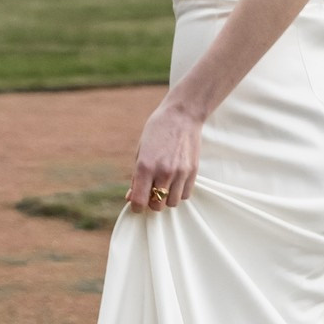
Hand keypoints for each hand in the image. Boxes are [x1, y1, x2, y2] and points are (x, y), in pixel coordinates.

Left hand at [128, 94, 203, 214]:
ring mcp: (180, 173)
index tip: (137, 204)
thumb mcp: (140, 152)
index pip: (139, 201)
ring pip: (172, 203)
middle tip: (151, 192)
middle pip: (157, 205)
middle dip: (152, 202)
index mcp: (145, 166)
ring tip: (164, 186)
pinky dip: (178, 193)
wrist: (182, 116)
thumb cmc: (156, 132)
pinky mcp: (193, 172)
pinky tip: (175, 181)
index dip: (136, 207)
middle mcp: (163, 172)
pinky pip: (185, 195)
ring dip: (166, 198)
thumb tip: (131, 198)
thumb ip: (136, 177)